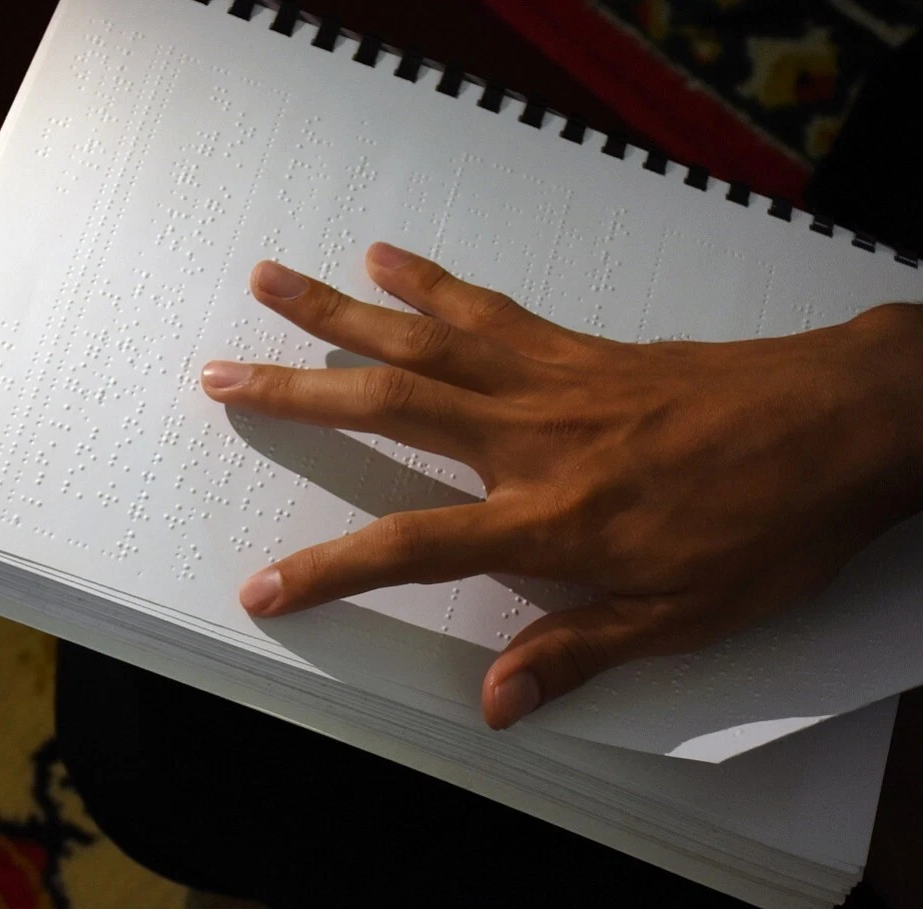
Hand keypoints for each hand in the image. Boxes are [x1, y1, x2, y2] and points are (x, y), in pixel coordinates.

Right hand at [200, 242, 922, 728]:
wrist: (844, 425)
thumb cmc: (767, 527)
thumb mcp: (683, 619)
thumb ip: (578, 649)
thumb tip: (492, 700)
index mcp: (546, 518)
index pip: (409, 548)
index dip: (328, 573)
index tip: (261, 588)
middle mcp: (526, 438)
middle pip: (387, 405)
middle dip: (295, 390)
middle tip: (219, 372)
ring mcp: (547, 380)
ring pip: (421, 338)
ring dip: (336, 311)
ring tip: (270, 279)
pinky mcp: (575, 348)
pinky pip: (487, 307)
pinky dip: (429, 280)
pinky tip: (387, 260)